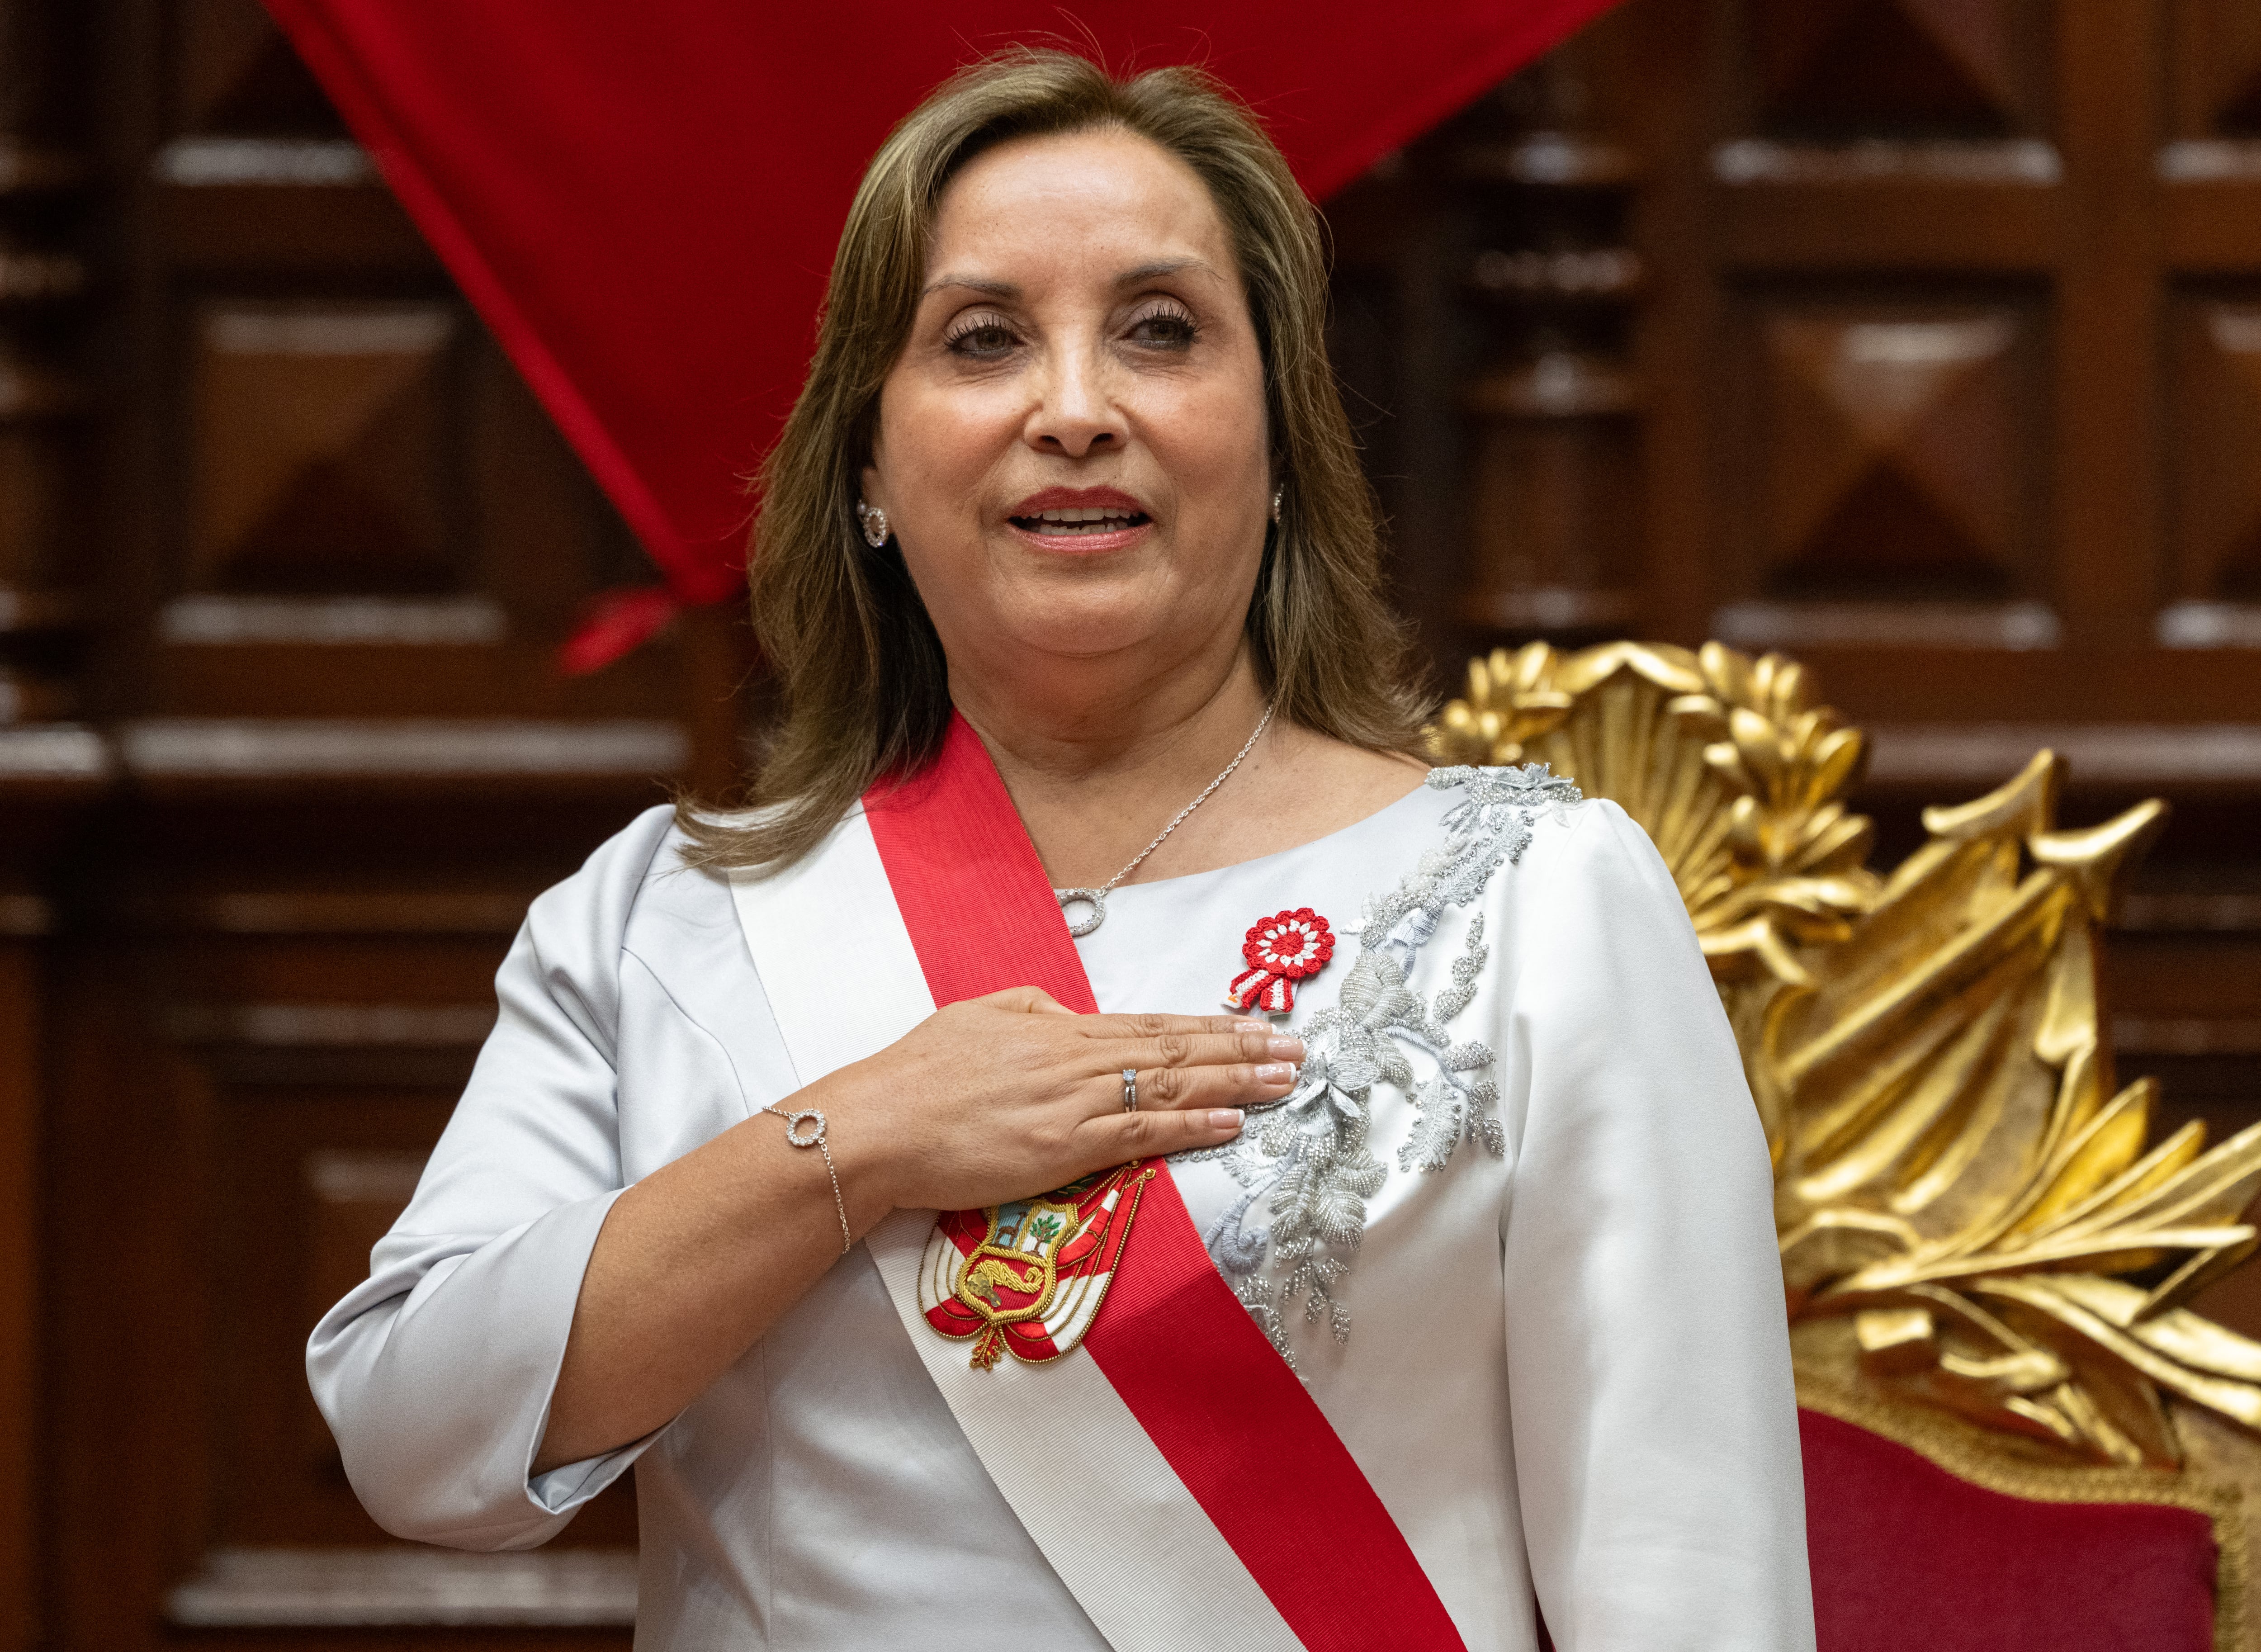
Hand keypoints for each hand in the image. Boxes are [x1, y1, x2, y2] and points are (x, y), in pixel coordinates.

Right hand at [816, 987, 1300, 1214]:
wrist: (876, 1124)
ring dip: (1236, 1083)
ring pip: (1172, 1087)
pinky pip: (1142, 1134)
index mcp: (1057, 1029)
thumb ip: (1036, 1015)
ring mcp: (1073, 1103)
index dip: (1211, 1026)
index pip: (1152, 1026)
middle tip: (1299, 1050)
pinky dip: (1192, 1126)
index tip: (1257, 1025)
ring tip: (1284, 1081)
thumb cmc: (917, 1076)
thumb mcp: (980, 1018)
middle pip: (1177, 1051)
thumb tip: (1076, 1021)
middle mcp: (1076, 1060)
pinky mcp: (1063, 1146)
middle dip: (1244, 1050)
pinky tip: (1232, 1122)